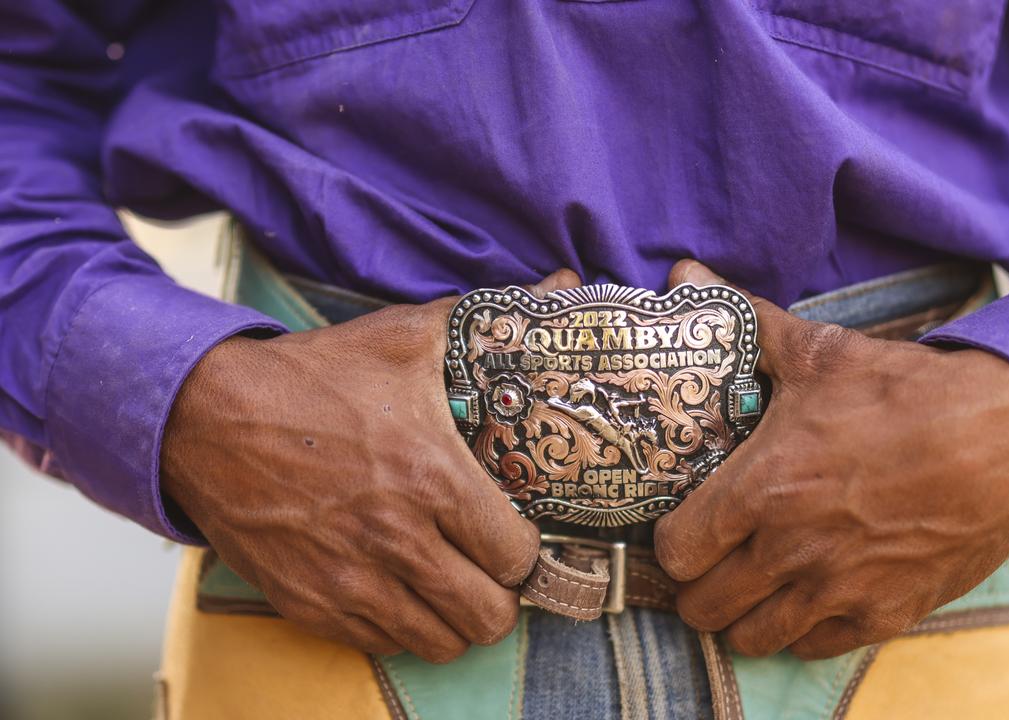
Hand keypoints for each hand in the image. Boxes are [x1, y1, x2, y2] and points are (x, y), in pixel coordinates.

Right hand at [161, 270, 579, 661]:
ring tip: (450, 585)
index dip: (525, 549)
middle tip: (490, 569)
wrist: (206, 415)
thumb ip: (490, 323)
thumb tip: (562, 285)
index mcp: (432, 477)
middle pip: (488, 614)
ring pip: (439, 641)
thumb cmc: (314, 377)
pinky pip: (381, 644)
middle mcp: (396, 538)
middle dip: (501, 595)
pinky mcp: (309, 603)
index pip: (516, 555)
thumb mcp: (405, 338)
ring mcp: (349, 578)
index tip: (515, 535)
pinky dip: (400, 627)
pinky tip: (399, 590)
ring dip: (454, 618)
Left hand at [653, 260, 1008, 658]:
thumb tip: (686, 274)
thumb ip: (744, 320)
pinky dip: (802, 629)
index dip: (672, 542)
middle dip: (699, 585)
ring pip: (752, 637)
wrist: (1008, 436)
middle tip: (714, 561)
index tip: (686, 526)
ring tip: (755, 583)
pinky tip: (810, 594)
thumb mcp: (820, 351)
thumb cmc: (908, 393)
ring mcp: (838, 590)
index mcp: (763, 488)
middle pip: (702, 607)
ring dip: (744, 614)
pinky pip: (813, 647)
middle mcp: (791, 550)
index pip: (675, 552)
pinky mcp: (884, 614)